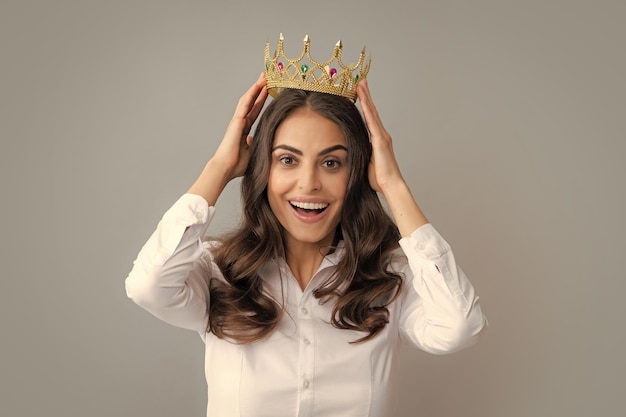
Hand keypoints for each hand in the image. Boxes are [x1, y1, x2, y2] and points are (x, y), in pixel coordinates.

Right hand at [211, 72, 267, 181]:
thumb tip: (253, 141)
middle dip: (259, 89)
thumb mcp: (251, 153)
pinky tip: (258, 85)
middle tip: (267, 77)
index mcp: (244, 129)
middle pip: (252, 101)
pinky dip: (252, 94)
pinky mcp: (236, 121)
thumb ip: (253, 146)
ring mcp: (238, 120)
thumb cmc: (236, 165)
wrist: (226, 168)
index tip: (268, 90)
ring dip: (256, 87)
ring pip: (248, 99)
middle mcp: (240, 122)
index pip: (255, 111)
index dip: (261, 100)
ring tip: (264, 76)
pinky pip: (245, 104)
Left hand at [356, 78, 404, 194]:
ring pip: (372, 112)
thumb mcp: (366, 161)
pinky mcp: (380, 140)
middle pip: (371, 111)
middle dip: (365, 95)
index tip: (358, 93)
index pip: (369, 118)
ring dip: (366, 97)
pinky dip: (367, 108)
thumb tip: (352, 150)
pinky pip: (372, 120)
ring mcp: (382, 136)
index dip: (364, 105)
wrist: (391, 185)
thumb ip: (362, 152)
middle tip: (360, 81)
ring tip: (360, 83)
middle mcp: (381, 134)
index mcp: (377, 140)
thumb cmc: (379, 178)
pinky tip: (363, 99)